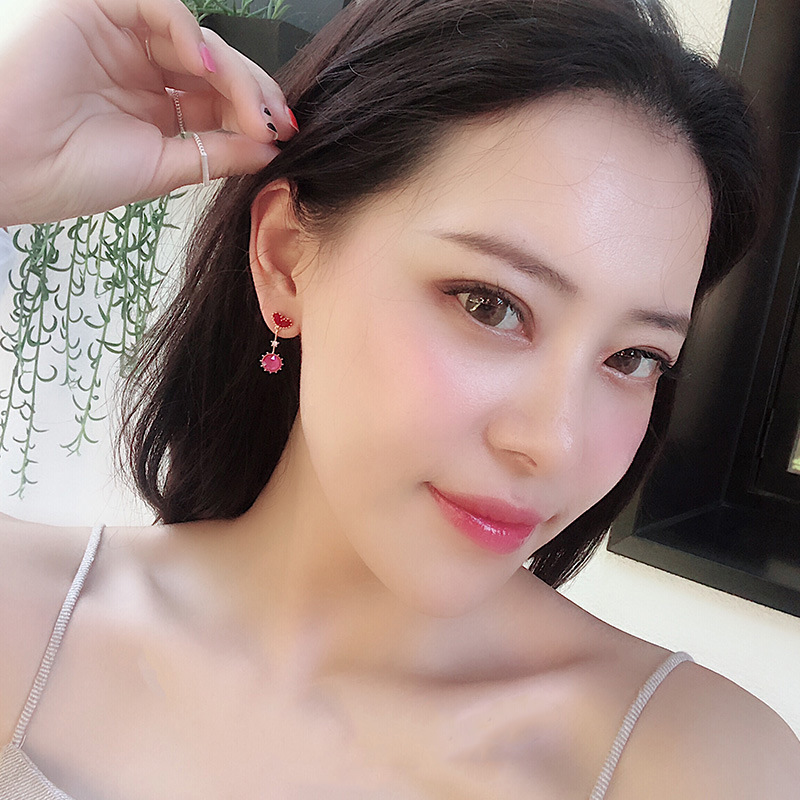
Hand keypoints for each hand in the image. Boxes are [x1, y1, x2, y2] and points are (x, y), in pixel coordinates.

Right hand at [0, 0, 295, 225]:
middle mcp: (141, 71)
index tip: (283, 136)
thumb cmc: (71, 175)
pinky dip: (188, 32)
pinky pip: (156, 7)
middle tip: (277, 123)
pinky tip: (208, 69)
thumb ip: (217, 155)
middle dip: (253, 94)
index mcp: (154, 109)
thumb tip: (270, 150)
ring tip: (252, 109)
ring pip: (196, 40)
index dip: (252, 114)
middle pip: (215, 69)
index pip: (217, 101)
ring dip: (233, 72)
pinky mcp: (96, 9)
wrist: (8, 168)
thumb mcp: (161, 169)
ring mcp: (120, 40)